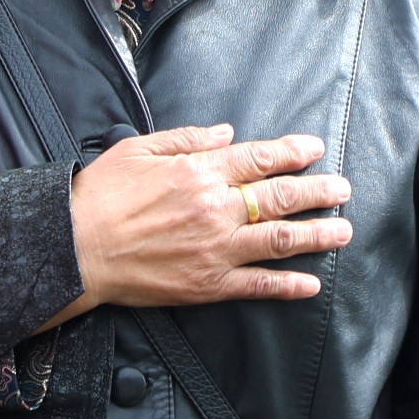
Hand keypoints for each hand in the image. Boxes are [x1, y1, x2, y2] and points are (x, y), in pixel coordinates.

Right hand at [50, 123, 351, 322]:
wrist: (75, 248)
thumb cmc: (100, 195)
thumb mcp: (139, 149)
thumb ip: (187, 138)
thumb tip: (227, 134)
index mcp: (199, 172)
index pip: (259, 158)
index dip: (293, 153)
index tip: (316, 150)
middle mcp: (215, 208)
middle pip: (280, 198)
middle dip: (318, 192)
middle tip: (344, 190)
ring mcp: (215, 249)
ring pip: (279, 240)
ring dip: (317, 235)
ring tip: (343, 231)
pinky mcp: (207, 284)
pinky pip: (257, 285)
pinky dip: (287, 285)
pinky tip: (312, 285)